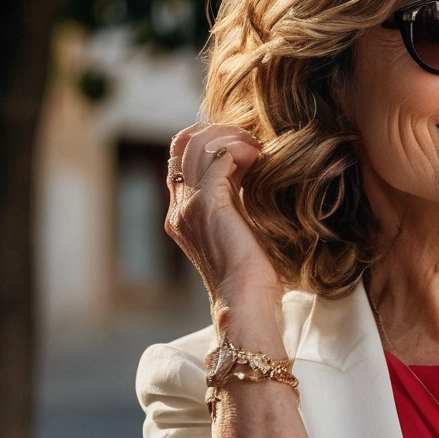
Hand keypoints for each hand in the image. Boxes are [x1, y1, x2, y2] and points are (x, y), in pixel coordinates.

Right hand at [166, 123, 275, 313]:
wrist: (244, 304)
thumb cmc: (250, 280)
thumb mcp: (237, 233)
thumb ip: (233, 206)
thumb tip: (249, 178)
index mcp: (181, 216)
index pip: (182, 160)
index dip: (210, 143)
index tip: (244, 147)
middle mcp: (179, 209)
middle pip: (184, 144)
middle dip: (220, 133)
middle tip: (251, 140)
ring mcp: (189, 206)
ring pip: (198, 145)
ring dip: (231, 136)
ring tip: (256, 146)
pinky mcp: (208, 205)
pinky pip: (218, 156)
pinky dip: (239, 149)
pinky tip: (259, 157)